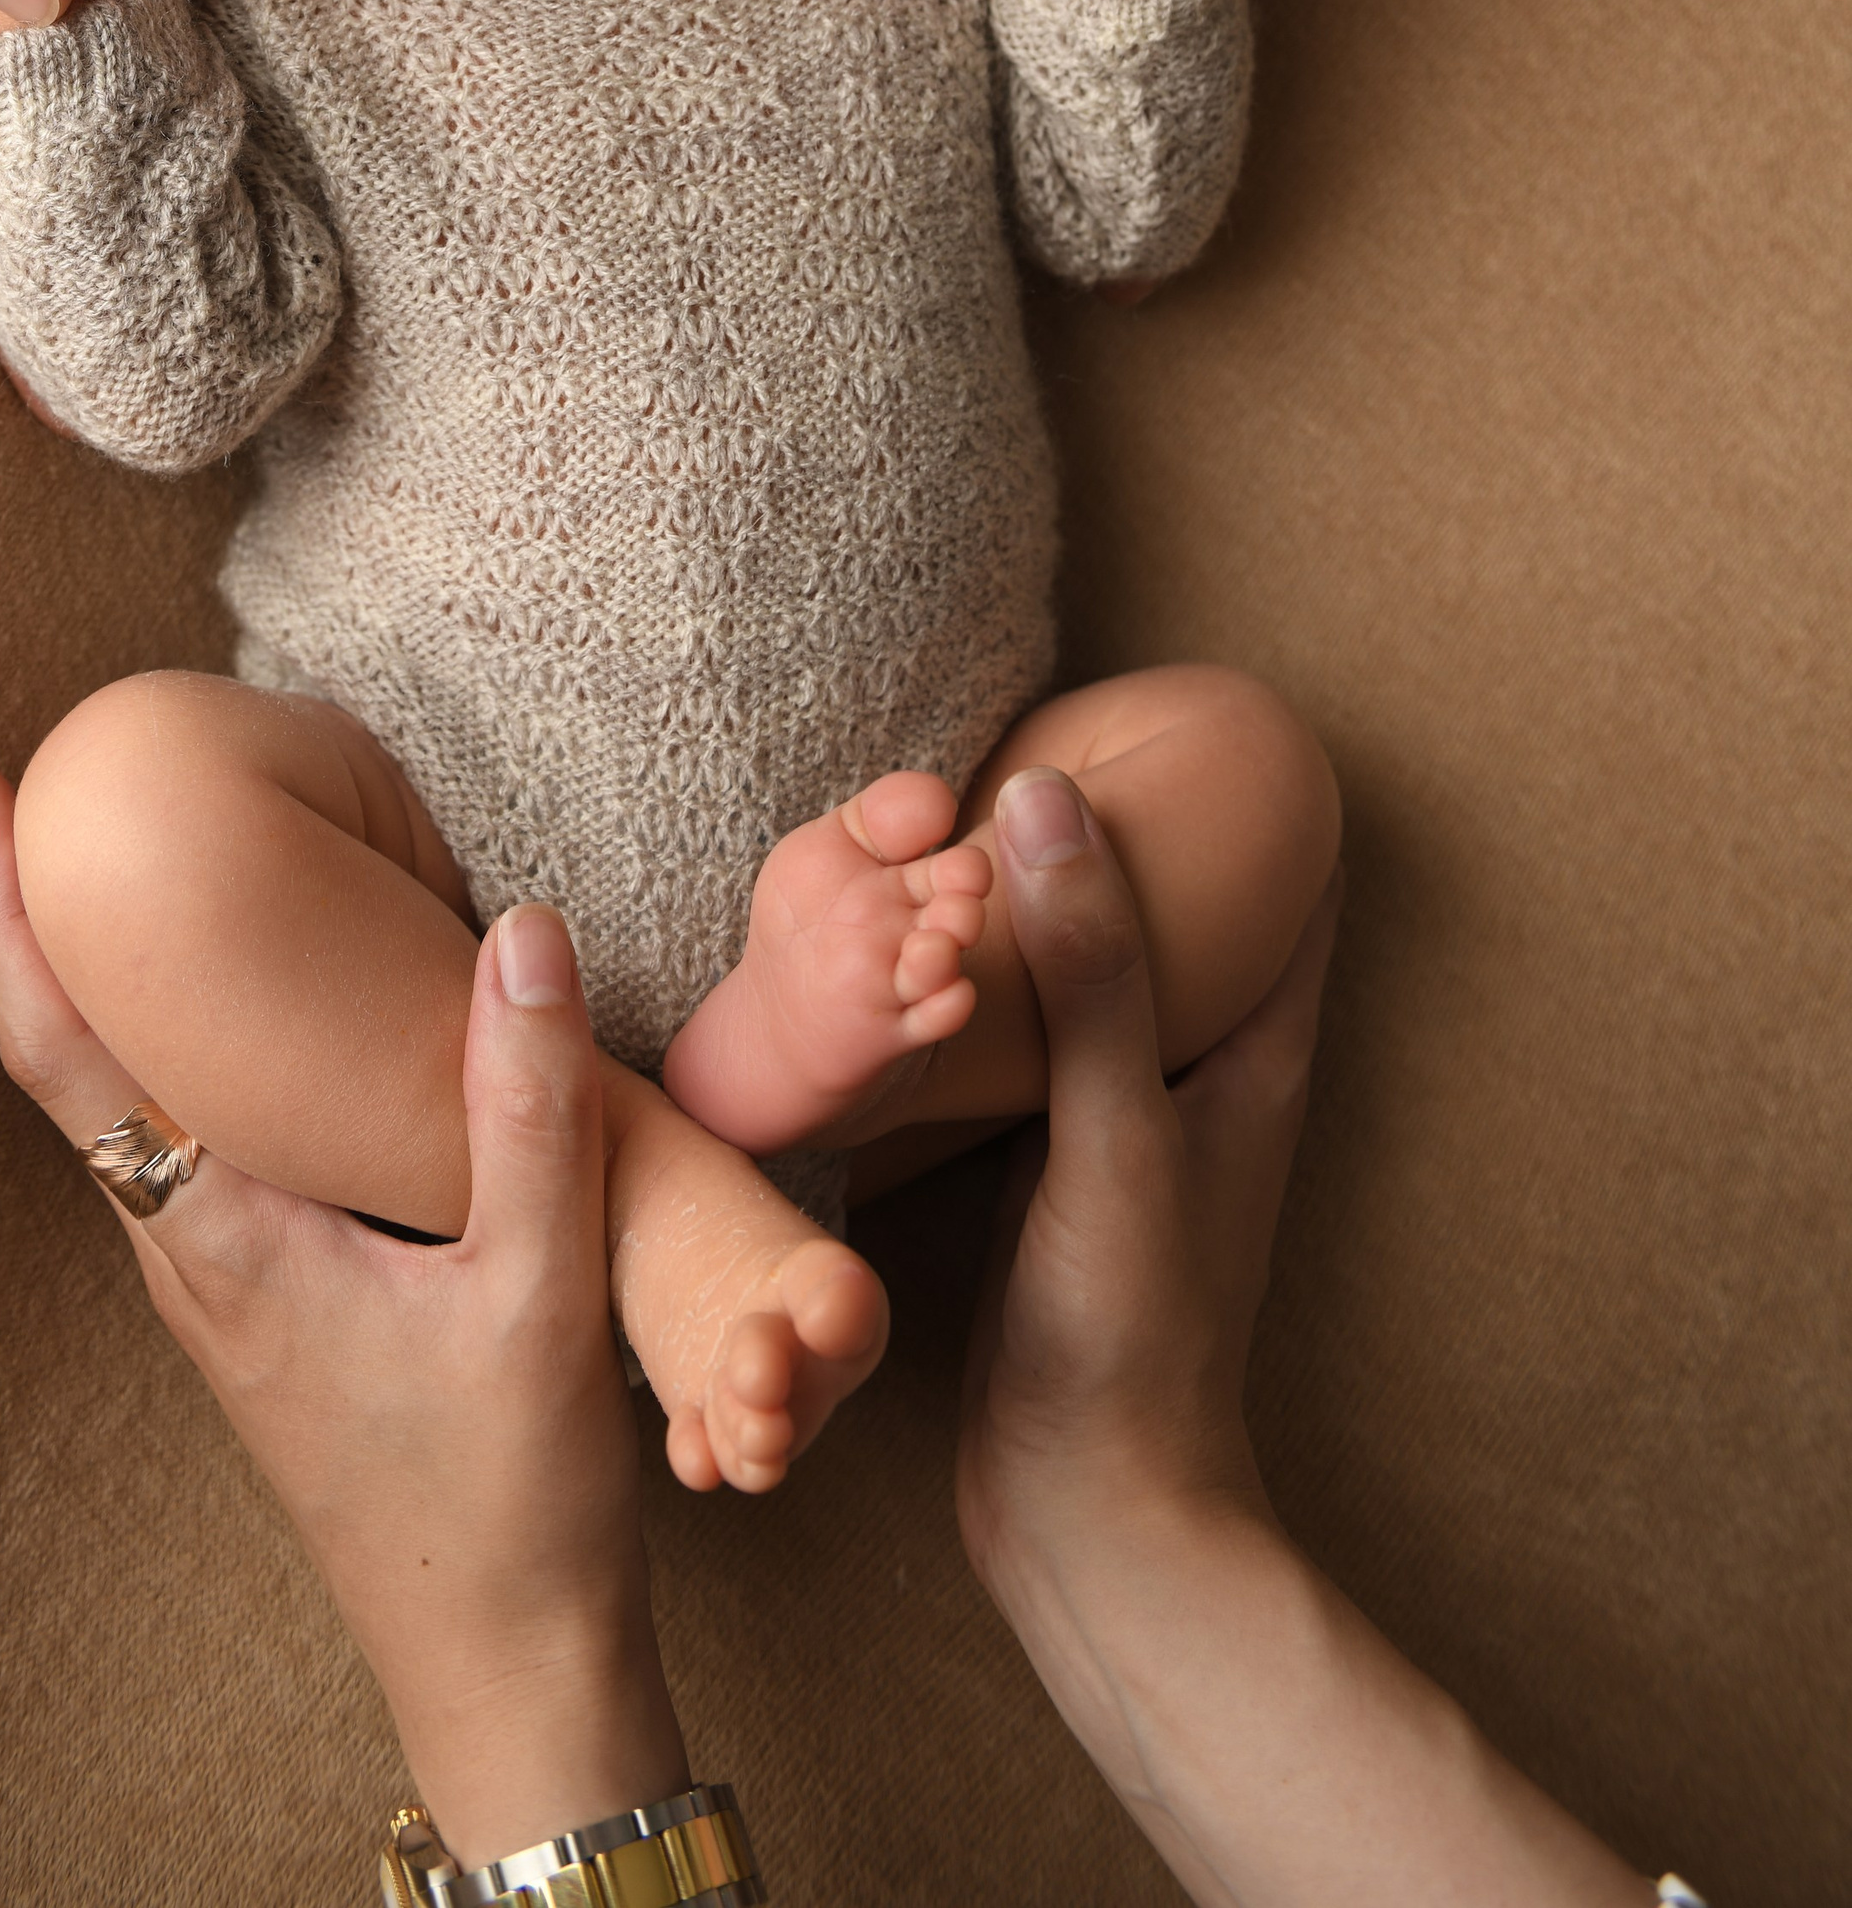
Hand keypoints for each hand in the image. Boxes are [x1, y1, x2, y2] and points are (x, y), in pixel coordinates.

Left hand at [0, 763, 686, 1866]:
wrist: (504, 1664)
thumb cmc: (509, 1499)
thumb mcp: (538, 1293)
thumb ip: (528, 1110)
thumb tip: (520, 930)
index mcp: (218, 1246)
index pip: (66, 1057)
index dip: (3, 920)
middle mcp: (189, 1258)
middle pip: (70, 1063)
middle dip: (30, 921)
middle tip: (24, 784)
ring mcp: (220, 1286)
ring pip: (129, 1106)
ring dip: (104, 983)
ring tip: (106, 869)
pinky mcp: (267, 1301)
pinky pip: (192, 1144)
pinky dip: (180, 1048)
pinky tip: (234, 1016)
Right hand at [955, 766, 1339, 1612]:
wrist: (1091, 1511)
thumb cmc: (1131, 1328)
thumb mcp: (1114, 1129)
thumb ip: (1091, 972)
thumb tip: (1048, 799)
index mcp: (1256, 1061)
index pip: (1294, 890)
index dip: (1263, 794)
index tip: (1195, 706)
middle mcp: (1201, 1083)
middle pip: (1189, 923)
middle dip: (1133, 836)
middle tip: (1051, 741)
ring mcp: (1125, 1131)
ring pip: (1100, 981)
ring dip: (1049, 912)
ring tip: (969, 831)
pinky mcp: (1052, 1174)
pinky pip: (1031, 1044)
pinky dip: (994, 990)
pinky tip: (923, 966)